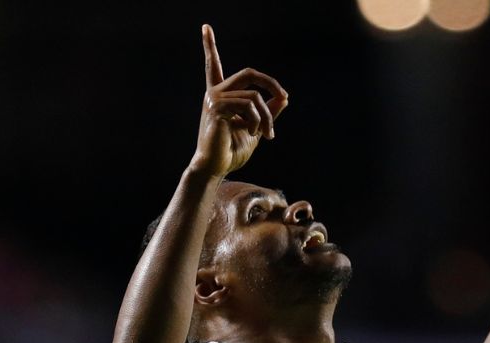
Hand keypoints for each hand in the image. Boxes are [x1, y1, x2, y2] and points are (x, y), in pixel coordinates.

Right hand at [189, 25, 287, 179]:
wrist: (216, 167)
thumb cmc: (232, 150)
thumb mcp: (256, 128)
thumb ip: (268, 112)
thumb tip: (284, 98)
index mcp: (221, 94)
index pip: (214, 65)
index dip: (208, 45)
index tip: (205, 27)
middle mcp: (215, 92)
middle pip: (250, 73)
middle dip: (272, 84)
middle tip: (285, 98)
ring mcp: (215, 99)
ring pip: (255, 97)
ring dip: (268, 117)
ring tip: (267, 134)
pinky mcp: (217, 109)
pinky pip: (249, 106)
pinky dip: (258, 121)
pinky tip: (255, 134)